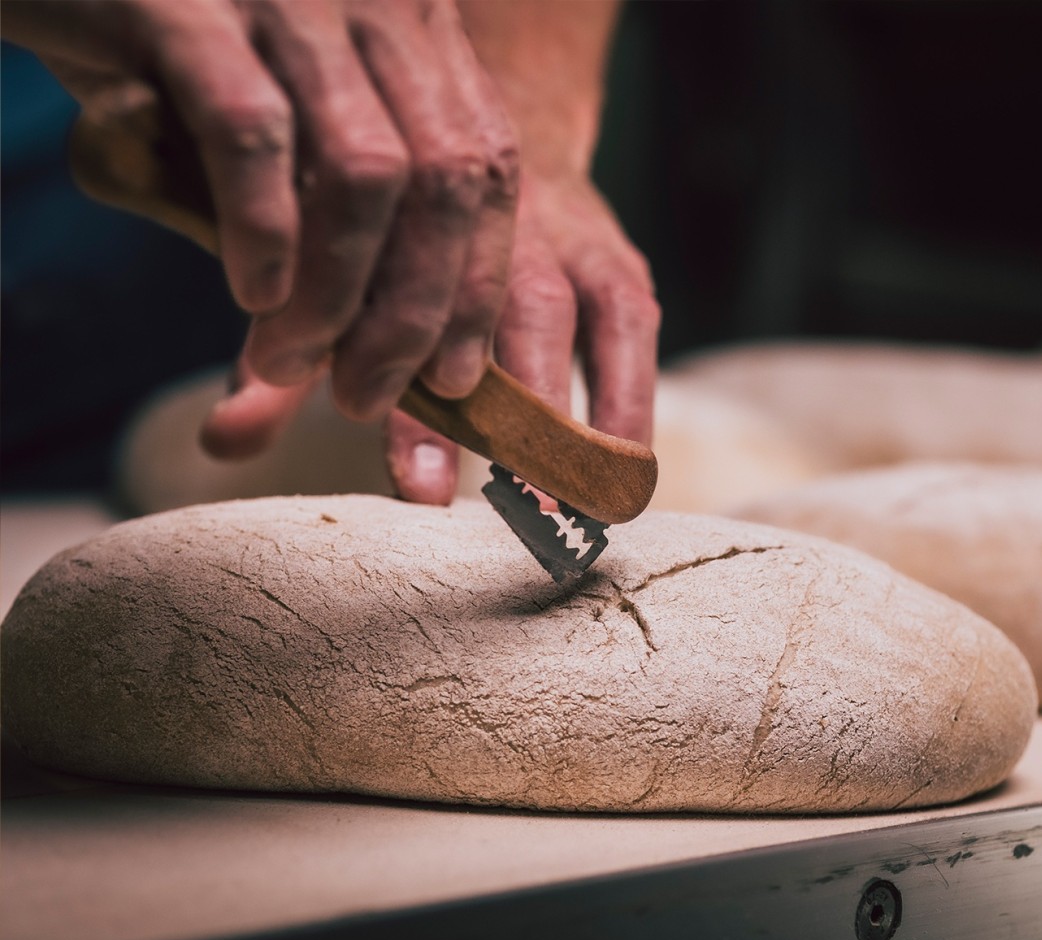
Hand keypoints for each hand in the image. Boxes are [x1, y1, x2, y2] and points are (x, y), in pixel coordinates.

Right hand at [6, 0, 518, 420]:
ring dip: (335, 295)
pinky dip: (265, 230)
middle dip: (416, 314)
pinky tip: (253, 293)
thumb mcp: (277, 149)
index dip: (480, 286)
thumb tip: (320, 394)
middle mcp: (377, 8)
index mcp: (419, 36)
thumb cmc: (173, 72)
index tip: (455, 383)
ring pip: (365, 172)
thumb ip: (313, 249)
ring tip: (290, 363)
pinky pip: (255, 133)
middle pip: (447, 181)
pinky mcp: (188, 3)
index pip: (492, 170)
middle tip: (365, 399)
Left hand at [201, 170, 659, 506]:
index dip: (406, 389)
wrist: (478, 135)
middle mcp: (483, 215)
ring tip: (571, 507)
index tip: (407, 476)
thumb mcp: (324, 283)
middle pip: (482, 312)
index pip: (401, 302)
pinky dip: (629, 398)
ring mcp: (554, 233)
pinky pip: (627, 326)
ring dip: (565, 410)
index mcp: (399, 217)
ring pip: (557, 315)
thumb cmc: (384, 238)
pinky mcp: (611, 260)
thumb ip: (280, 362)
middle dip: (495, 413)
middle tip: (507, 510)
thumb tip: (218, 443)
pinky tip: (625, 474)